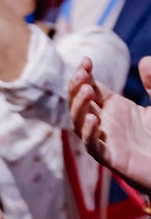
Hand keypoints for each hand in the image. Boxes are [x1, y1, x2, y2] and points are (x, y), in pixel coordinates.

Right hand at [69, 56, 150, 195]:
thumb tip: (145, 60)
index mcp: (114, 107)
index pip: (90, 87)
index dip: (84, 74)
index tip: (86, 61)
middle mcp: (104, 122)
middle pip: (79, 103)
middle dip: (76, 88)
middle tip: (82, 74)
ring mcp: (105, 139)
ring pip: (79, 123)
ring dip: (79, 107)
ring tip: (87, 91)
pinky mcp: (111, 158)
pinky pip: (92, 146)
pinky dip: (89, 134)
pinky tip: (93, 120)